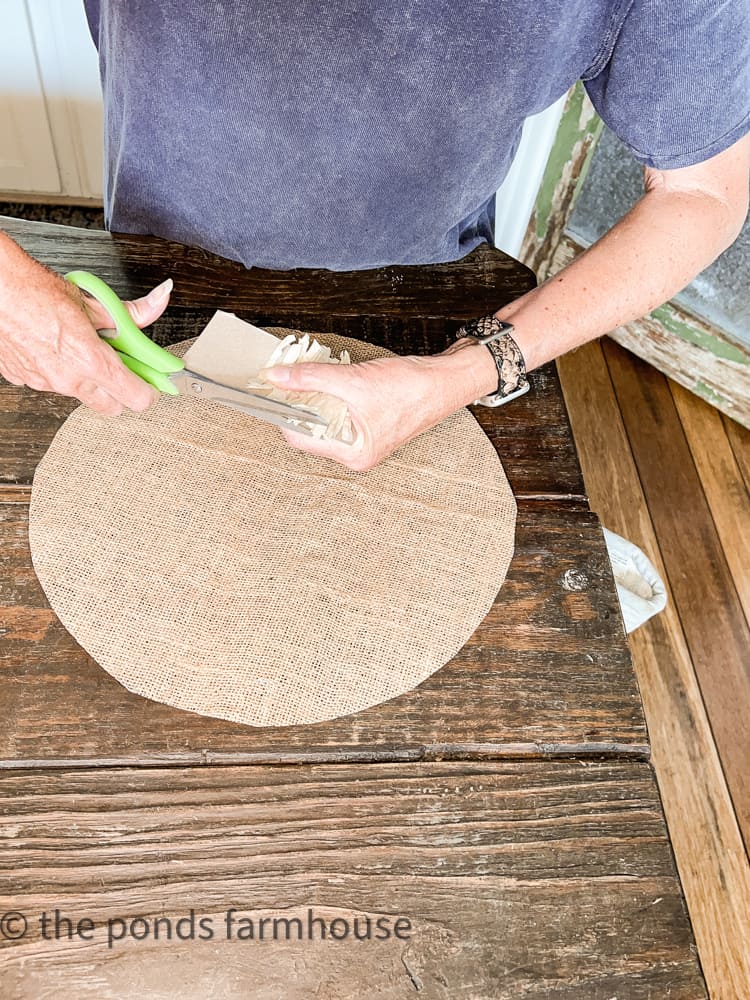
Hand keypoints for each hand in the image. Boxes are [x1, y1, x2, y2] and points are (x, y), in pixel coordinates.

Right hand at [0, 232, 171, 414]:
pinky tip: (56, 347)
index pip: (136, 398)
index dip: (149, 390)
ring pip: (81, 394)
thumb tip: (159, 302)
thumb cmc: (36, 290)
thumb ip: (131, 313)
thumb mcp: (94, 300)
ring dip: (89, 379)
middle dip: (122, 392)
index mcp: (90, 361)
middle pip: (112, 408)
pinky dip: (60, 370)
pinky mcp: (24, 379)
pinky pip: (52, 384)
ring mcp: (44, 383)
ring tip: (82, 347)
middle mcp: (67, 379)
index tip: (153, 381)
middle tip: (123, 368)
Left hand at [262, 340, 497, 470]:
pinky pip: (337, 412)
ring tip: (309, 375)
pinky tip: (329, 378)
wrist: (446, 381)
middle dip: (299, 402)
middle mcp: (356, 453)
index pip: (300, 437)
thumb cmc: (413, 389)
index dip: (283, 411)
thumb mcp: (354, 380)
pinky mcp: (368, 425)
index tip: (272, 388)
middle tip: (288, 376)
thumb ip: (311, 379)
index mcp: (353, 454)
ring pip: (323, 419)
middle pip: (310, 429)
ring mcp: (362, 440)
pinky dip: (329, 395)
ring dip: (314, 397)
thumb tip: (277, 377)